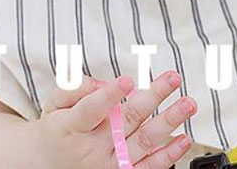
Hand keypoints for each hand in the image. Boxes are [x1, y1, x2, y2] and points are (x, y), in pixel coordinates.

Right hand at [34, 70, 196, 168]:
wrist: (48, 166)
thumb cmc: (57, 129)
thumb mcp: (53, 104)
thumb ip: (73, 88)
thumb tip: (103, 84)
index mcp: (72, 127)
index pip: (91, 110)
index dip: (110, 95)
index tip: (128, 79)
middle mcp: (92, 149)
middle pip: (127, 120)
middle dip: (154, 96)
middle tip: (173, 77)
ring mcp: (109, 165)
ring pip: (144, 142)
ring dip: (169, 121)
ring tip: (188, 104)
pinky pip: (149, 168)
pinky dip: (169, 155)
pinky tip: (184, 138)